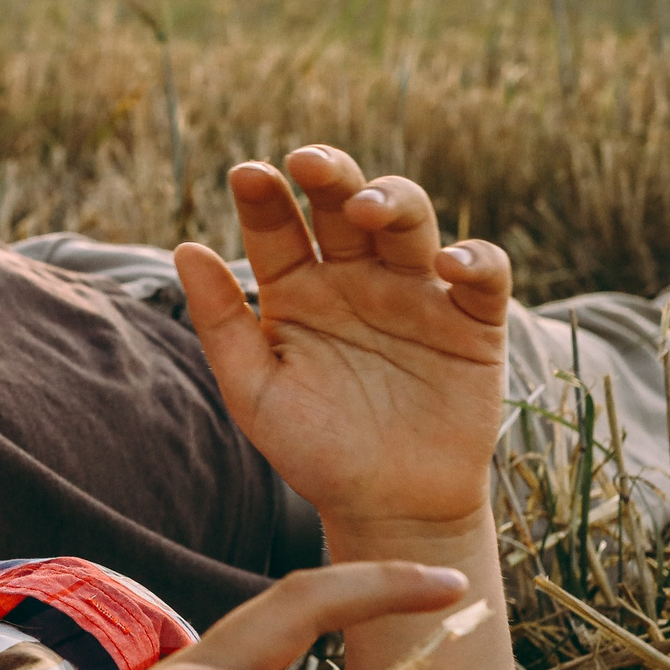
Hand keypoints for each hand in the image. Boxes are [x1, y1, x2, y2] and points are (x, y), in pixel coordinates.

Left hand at [174, 147, 510, 532]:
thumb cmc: (312, 449)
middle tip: (309, 163)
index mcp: (299, 290)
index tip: (246, 175)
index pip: (279, 229)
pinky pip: (484, 275)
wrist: (385, 506)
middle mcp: (357, 280)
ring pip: (411, 223)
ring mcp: (416, 295)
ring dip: (394, 202)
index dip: (264, 199)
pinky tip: (449, 267)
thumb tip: (185, 248)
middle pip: (346, 207)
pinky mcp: (473, 322)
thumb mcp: (254, 391)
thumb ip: (221, 322)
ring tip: (367, 209)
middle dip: (331, 176)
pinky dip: (475, 260)